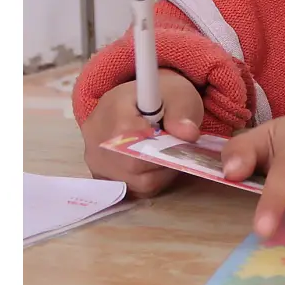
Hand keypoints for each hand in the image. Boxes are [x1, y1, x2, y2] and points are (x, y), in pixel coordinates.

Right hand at [81, 69, 206, 197]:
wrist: (136, 102)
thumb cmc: (160, 97)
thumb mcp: (178, 95)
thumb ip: (182, 114)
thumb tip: (189, 134)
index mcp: (114, 113)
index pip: (139, 145)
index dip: (165, 149)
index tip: (177, 140)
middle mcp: (97, 140)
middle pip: (135, 169)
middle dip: (163, 162)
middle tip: (174, 147)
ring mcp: (95, 160)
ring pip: (134, 184)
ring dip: (157, 173)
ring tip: (163, 152)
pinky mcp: (99, 174)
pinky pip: (129, 188)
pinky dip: (146, 180)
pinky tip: (152, 162)